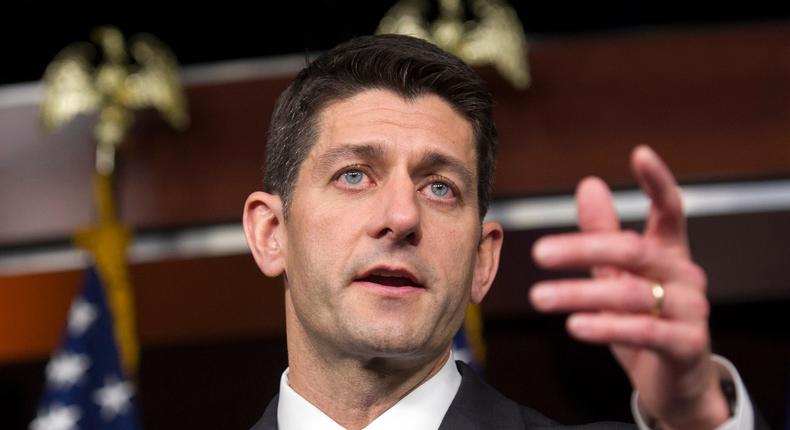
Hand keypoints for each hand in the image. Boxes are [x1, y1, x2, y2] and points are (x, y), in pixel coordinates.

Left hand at [529, 145, 729, 428]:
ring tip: (539, 298)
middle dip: (583, 248)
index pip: (670, 210)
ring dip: (579, 295)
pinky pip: (643, 332)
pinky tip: (574, 326)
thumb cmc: (646, 319)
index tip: (640, 153)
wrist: (675, 382)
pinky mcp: (686, 345)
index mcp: (669, 253)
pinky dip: (606, 327)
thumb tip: (589, 184)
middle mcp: (684, 276)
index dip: (658, 182)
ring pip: (631, 293)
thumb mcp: (619, 274)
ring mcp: (690, 311)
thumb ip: (604, 233)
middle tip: (539, 253)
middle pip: (634, 250)